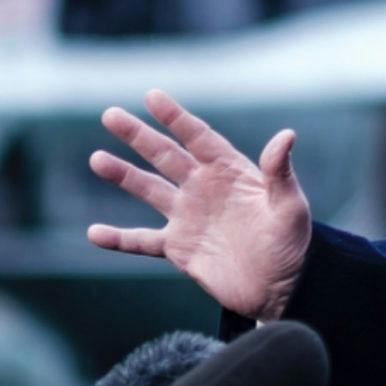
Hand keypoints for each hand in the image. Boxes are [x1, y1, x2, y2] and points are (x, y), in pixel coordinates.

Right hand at [86, 89, 312, 321]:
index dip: (176, 117)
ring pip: (148, 190)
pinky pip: (142, 241)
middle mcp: (203, 188)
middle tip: (110, 115)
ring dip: (123, 175)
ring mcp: (188, 217)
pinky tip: (94, 234)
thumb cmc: (291, 243)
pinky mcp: (178, 248)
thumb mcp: (290, 206)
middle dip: (138, 135)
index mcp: (229, 171)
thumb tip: (286, 135)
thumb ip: (280, 173)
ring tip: (97, 159)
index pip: (198, 137)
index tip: (152, 96)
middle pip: (165, 155)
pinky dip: (118, 239)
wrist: (281, 288)